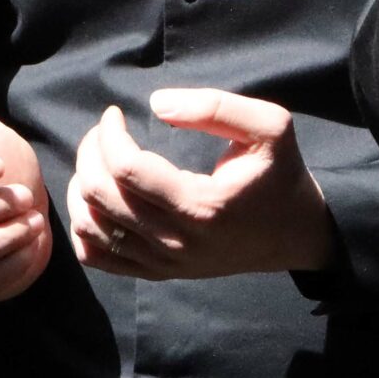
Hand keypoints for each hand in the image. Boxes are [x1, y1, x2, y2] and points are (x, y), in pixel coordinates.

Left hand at [66, 94, 334, 279]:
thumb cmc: (281, 176)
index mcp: (200, 206)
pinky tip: (97, 199)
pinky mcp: (158, 273)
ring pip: (91, 227)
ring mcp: (165, 262)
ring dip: (81, 186)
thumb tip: (157, 105)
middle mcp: (176, 241)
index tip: (115, 113)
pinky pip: (97, 257)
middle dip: (89, 152)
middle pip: (100, 195)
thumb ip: (217, 107)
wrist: (296, 236)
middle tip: (103, 132)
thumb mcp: (271, 127)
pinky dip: (84, 226)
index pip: (126, 169)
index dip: (108, 134)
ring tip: (98, 161)